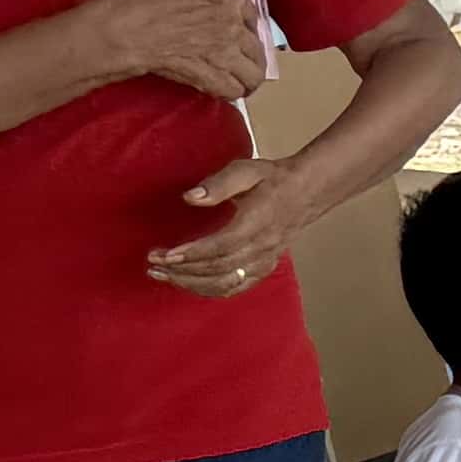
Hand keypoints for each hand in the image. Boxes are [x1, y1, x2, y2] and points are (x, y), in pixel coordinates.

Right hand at [91, 0, 276, 103]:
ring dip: (247, 80)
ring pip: (252, 76)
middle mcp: (234, 28)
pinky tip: (223, 89)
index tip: (241, 37)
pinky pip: (232, 91)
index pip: (255, 20)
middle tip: (240, 64)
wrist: (131, 28)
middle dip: (252, 60)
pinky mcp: (210, 77)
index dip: (249, 30)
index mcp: (230, 1)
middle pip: (257, 52)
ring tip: (238, 81)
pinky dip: (230, 92)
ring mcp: (224, 55)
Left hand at [145, 153, 300, 299]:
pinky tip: (189, 284)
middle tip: (154, 264)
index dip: (191, 253)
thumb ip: (218, 184)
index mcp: (255, 223)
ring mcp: (263, 261)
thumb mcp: (246, 171)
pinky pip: (235, 287)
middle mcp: (260, 248)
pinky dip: (210, 290)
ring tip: (164, 275)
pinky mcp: (264, 268)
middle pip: (218, 269)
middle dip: (182, 270)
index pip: (220, 246)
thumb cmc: (273, 179)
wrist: (306, 192)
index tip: (165, 254)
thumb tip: (190, 197)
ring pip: (225, 283)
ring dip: (191, 283)